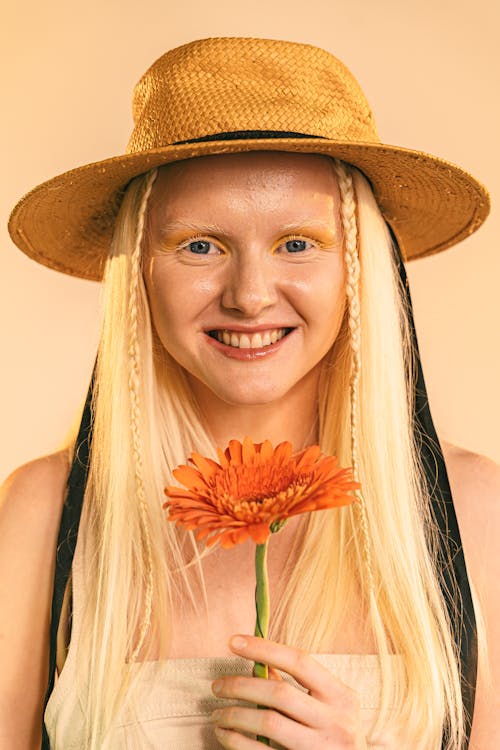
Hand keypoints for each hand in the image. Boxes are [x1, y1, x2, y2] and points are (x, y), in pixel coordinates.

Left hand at [211, 634, 367, 748]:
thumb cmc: (337, 735)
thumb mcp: (330, 707)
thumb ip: (298, 686)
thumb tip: (258, 662)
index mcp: (341, 696)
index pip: (299, 661)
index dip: (264, 648)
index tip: (233, 642)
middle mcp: (336, 721)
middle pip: (279, 693)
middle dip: (241, 686)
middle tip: (217, 686)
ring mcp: (321, 748)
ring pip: (269, 722)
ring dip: (235, 715)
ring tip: (217, 714)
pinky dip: (237, 742)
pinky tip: (224, 735)